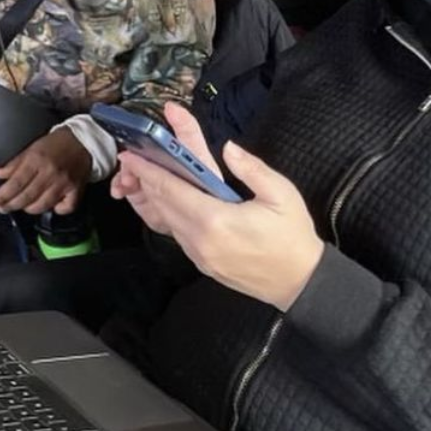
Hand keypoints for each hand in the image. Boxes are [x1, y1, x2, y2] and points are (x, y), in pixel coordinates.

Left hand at [0, 128, 91, 214]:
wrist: (84, 141)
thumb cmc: (55, 144)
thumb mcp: (32, 148)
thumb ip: (15, 163)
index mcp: (37, 160)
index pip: (15, 183)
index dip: (2, 195)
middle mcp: (50, 173)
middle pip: (26, 196)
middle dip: (10, 205)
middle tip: (1, 208)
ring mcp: (64, 183)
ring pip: (42, 205)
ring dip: (29, 209)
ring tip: (21, 206)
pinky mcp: (77, 190)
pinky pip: (65, 208)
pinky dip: (56, 210)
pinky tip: (50, 207)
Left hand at [110, 103, 323, 310]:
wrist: (300, 283)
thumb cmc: (292, 237)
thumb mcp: (281, 195)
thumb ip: (251, 168)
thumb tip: (228, 148)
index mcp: (214, 220)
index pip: (170, 189)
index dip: (147, 169)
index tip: (130, 154)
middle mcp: (199, 239)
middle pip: (162, 203)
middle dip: (145, 179)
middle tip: (135, 159)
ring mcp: (198, 254)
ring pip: (166, 219)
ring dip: (155, 197)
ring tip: (149, 176)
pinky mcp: (201, 263)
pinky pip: (177, 233)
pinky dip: (168, 214)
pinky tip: (171, 200)